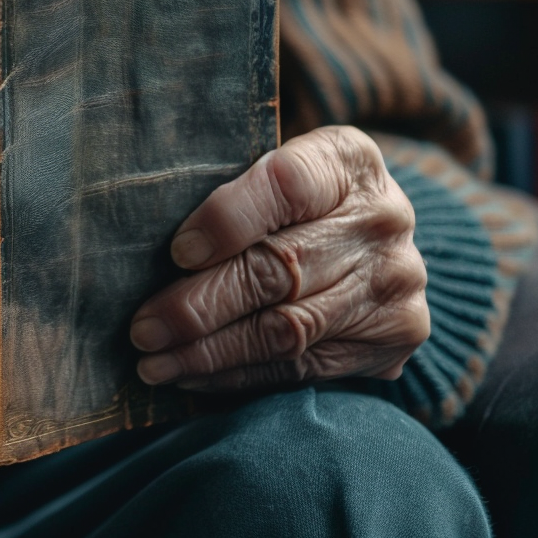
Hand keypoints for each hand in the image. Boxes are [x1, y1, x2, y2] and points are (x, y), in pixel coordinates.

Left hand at [130, 126, 427, 390]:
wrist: (375, 237)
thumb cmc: (297, 201)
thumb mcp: (272, 171)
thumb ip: (227, 192)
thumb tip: (148, 243)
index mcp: (347, 162)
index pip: (286, 184)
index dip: (227, 220)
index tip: (177, 252)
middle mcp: (382, 219)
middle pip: (279, 268)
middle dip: (199, 305)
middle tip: (143, 329)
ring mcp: (394, 283)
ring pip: (286, 329)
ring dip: (209, 352)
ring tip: (154, 363)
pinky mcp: (394, 338)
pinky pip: (302, 367)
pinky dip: (239, 375)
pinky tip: (193, 376)